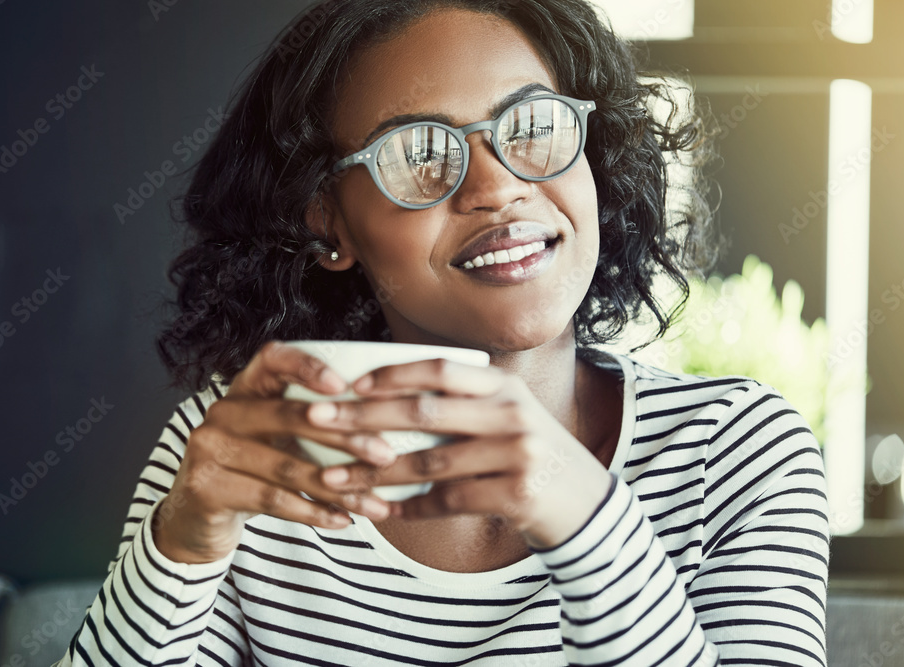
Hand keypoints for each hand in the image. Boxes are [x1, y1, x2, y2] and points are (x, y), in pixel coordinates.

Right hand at [151, 341, 396, 563]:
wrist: (197, 519)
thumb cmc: (253, 471)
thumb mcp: (276, 439)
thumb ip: (312, 424)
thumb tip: (386, 426)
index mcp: (244, 389)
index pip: (272, 359)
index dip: (307, 367)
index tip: (345, 385)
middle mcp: (222, 411)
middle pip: (287, 417)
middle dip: (344, 437)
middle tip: (385, 455)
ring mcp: (208, 448)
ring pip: (285, 466)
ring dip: (338, 487)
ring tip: (375, 502)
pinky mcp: (206, 487)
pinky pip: (272, 499)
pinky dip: (313, 512)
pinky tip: (343, 520)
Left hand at [306, 359, 612, 548]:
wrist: (586, 504)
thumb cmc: (529, 454)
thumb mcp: (507, 416)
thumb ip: (462, 403)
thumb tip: (382, 394)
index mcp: (503, 386)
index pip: (439, 369)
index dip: (391, 373)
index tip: (348, 384)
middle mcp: (512, 413)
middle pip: (424, 412)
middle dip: (363, 417)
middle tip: (316, 421)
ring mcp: (517, 454)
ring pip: (427, 463)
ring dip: (373, 473)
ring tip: (331, 478)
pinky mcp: (517, 495)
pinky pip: (447, 501)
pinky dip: (408, 508)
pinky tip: (379, 512)